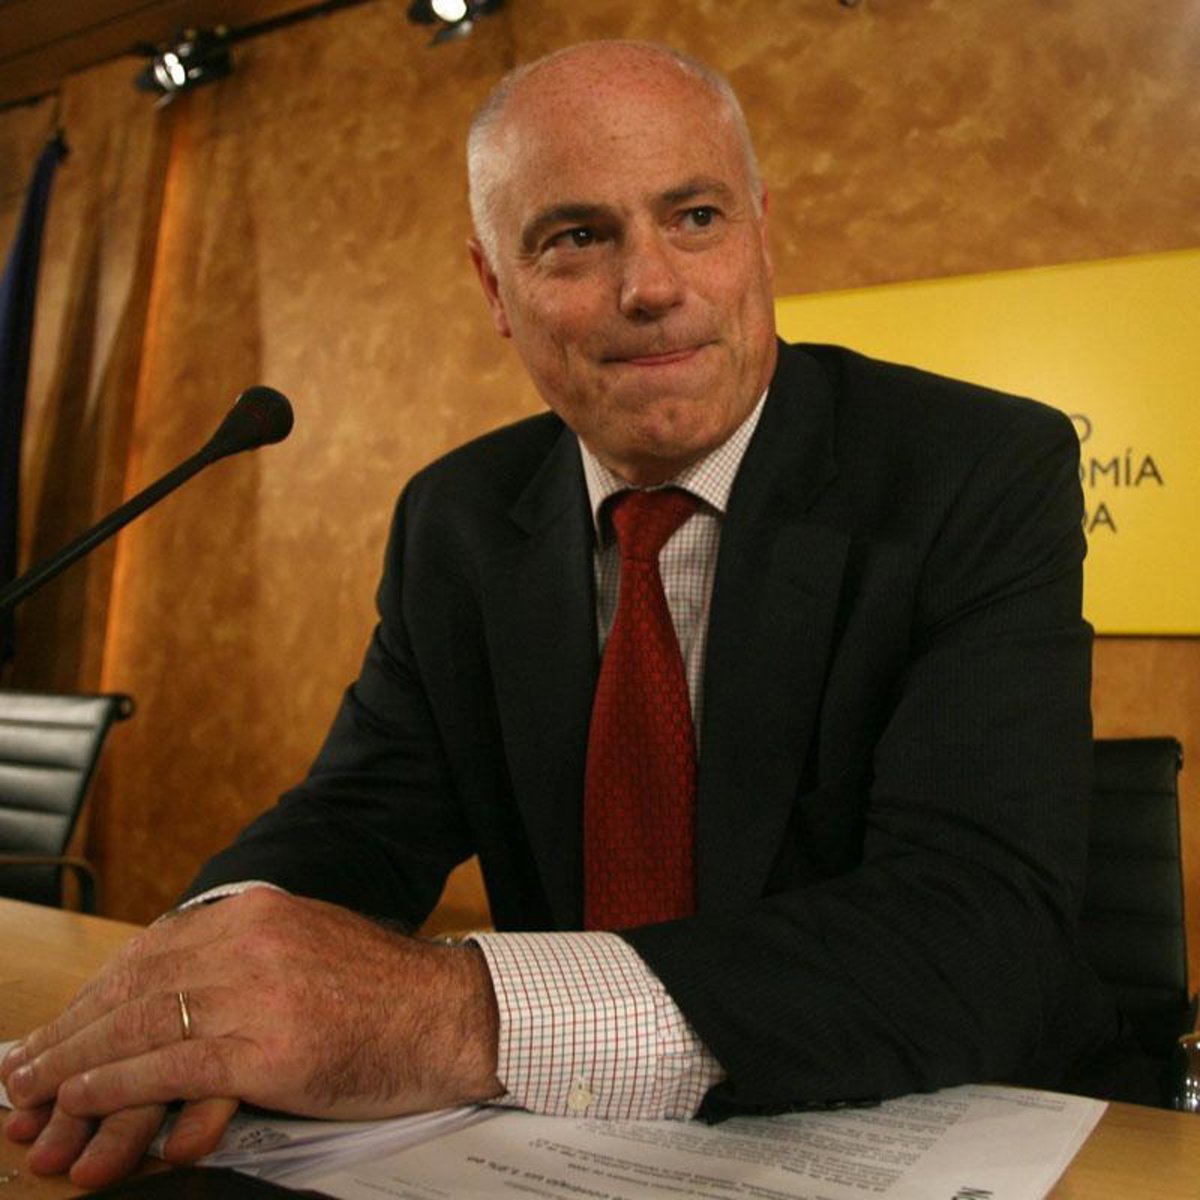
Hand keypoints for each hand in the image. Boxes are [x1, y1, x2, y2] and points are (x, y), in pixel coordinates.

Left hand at [1, 889, 501, 1183]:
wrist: (451, 1015)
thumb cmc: (387, 993)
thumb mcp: (311, 948)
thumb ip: (250, 960)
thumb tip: (186, 996)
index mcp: (260, 911)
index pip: (152, 950)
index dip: (95, 993)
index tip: (60, 1025)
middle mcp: (252, 940)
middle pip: (136, 985)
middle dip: (71, 1031)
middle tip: (22, 1066)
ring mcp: (258, 992)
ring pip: (141, 1026)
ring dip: (74, 1062)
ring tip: (31, 1091)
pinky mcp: (267, 1047)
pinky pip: (170, 1066)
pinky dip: (114, 1086)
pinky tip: (81, 1100)